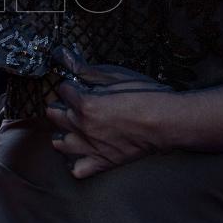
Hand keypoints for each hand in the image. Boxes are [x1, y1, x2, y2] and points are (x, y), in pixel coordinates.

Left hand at [46, 47, 175, 178]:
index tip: (79, 85)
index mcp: (84, 103)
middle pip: (54, 115)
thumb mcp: (114, 75)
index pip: (62, 90)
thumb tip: (59, 52)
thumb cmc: (145, 95)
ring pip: (59, 143)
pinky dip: (75, 162)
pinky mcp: (102, 163)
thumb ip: (84, 67)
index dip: (71, 84)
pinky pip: (77, 170)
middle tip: (76, 103)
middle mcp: (82, 127)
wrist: (167, 121)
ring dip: (64, 132)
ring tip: (76, 126)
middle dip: (62, 106)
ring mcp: (90, 147)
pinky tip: (82, 151)